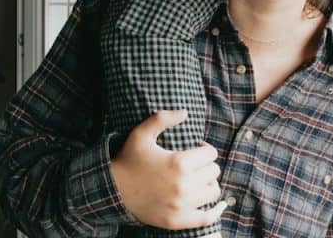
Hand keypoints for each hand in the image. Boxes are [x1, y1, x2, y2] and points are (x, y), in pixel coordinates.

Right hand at [110, 110, 226, 229]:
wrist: (113, 190)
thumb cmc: (129, 159)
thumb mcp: (141, 134)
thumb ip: (163, 118)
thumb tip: (185, 112)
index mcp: (179, 163)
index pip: (210, 153)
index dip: (205, 148)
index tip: (197, 148)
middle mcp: (183, 185)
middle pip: (214, 171)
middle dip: (206, 165)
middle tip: (196, 165)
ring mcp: (181, 205)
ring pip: (213, 191)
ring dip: (209, 183)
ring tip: (199, 180)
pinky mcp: (178, 221)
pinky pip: (207, 218)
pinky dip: (215, 211)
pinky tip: (219, 205)